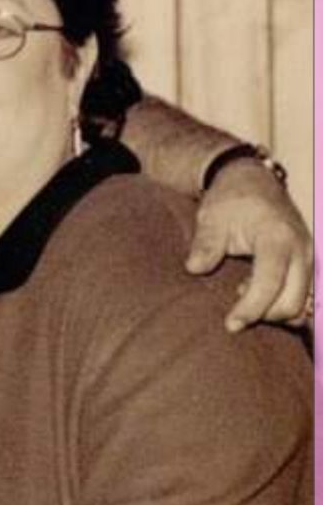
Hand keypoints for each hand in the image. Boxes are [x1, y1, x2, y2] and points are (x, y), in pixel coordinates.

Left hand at [186, 160, 313, 330]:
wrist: (253, 180)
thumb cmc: (231, 198)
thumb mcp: (212, 216)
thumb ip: (206, 243)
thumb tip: (195, 268)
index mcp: (277, 237)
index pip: (270, 282)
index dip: (251, 308)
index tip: (230, 324)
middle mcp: (301, 249)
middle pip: (291, 302)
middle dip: (262, 315)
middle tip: (233, 312)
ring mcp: (308, 257)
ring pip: (299, 304)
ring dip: (271, 310)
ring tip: (242, 291)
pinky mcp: (307, 264)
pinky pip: (301, 296)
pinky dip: (280, 303)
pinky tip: (255, 289)